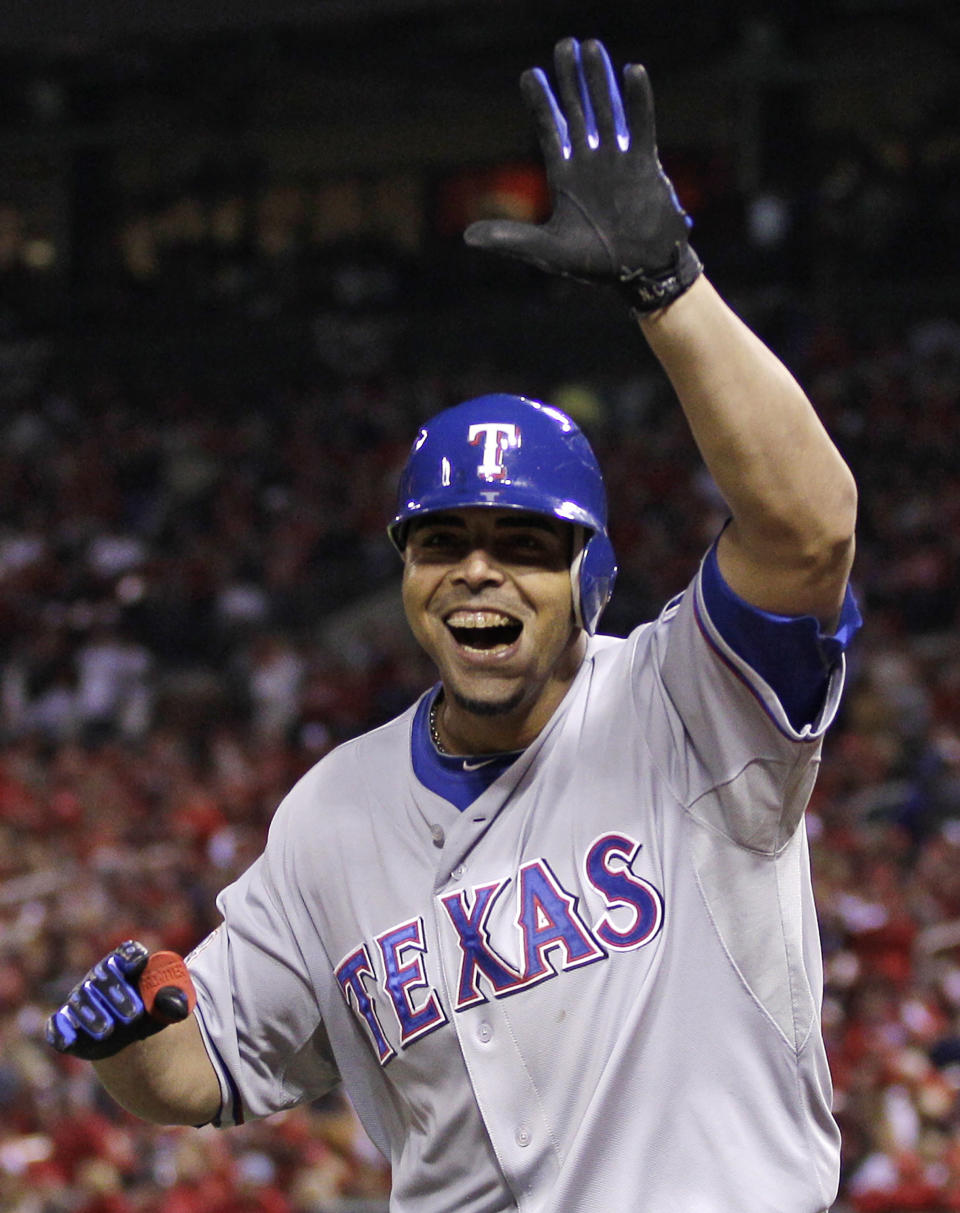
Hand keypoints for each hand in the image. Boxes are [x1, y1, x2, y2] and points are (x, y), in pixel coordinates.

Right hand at [46, 940, 191, 1060]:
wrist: (128, 1036)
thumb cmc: (148, 1012)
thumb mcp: (163, 1007)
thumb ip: (172, 1003)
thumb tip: (178, 1006)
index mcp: (124, 965)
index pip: (126, 953)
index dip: (131, 956)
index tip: (139, 962)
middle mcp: (98, 978)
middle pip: (104, 977)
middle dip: (117, 994)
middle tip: (133, 1015)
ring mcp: (80, 999)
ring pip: (82, 1002)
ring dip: (93, 1015)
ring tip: (108, 1031)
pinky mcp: (65, 1023)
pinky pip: (58, 1025)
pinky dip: (60, 1032)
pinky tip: (68, 1042)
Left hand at [464, 37, 701, 312]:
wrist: (639, 273)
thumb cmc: (594, 263)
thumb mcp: (548, 250)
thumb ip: (512, 238)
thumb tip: (467, 238)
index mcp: (566, 177)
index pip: (551, 131)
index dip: (541, 103)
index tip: (530, 75)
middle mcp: (591, 162)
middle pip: (578, 111)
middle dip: (570, 80)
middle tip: (564, 46)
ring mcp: (618, 160)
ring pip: (607, 111)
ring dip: (599, 81)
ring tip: (590, 47)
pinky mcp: (645, 165)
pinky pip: (642, 126)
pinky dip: (639, 101)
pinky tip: (633, 71)